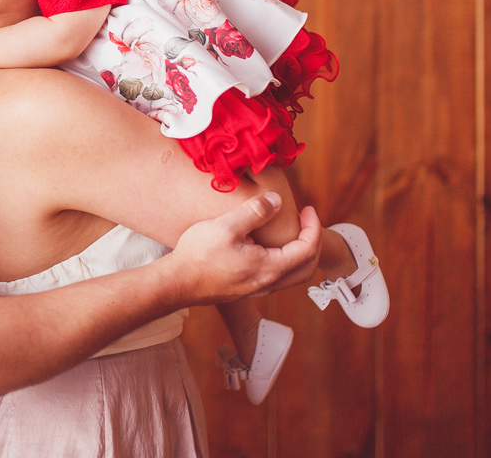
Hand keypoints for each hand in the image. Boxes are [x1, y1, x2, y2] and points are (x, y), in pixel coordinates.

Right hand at [167, 192, 320, 305]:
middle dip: (313, 242)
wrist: (177, 282)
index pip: (307, 250)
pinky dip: (285, 261)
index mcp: (270, 268)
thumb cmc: (199, 254)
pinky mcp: (245, 289)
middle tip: (306, 221)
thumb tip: (276, 200)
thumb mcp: (227, 226)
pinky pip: (277, 277)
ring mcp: (257, 288)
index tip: (307, 209)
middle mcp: (268, 283)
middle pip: (307, 267)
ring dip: (300, 254)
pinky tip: (269, 247)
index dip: (313, 227)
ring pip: (293, 275)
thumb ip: (255, 211)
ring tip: (292, 232)